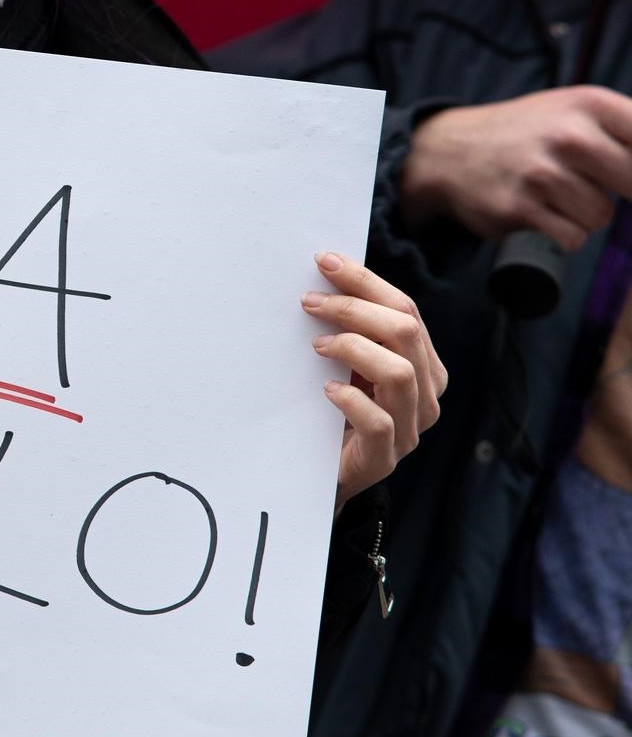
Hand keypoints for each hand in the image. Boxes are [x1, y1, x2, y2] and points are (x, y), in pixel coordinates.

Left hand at [302, 251, 447, 511]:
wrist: (319, 475)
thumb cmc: (332, 410)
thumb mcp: (347, 364)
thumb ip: (352, 330)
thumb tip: (325, 274)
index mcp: (424, 366)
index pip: (406, 311)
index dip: (366, 283)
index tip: (324, 262)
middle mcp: (426, 395)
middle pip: (405, 333)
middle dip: (355, 308)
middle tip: (310, 302)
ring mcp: (409, 429)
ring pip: (398, 373)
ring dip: (353, 348)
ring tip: (317, 345)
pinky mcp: (385, 459)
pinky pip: (379, 422)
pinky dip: (351, 399)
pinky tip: (326, 390)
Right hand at [399, 85, 631, 249]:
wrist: (445, 150)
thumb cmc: (525, 134)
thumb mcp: (575, 111)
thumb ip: (626, 130)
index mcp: (590, 104)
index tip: (626, 181)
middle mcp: (568, 135)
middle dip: (618, 192)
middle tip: (589, 183)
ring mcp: (542, 174)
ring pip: (600, 216)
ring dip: (583, 215)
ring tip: (553, 196)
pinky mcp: (519, 210)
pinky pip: (570, 239)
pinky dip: (559, 235)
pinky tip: (537, 214)